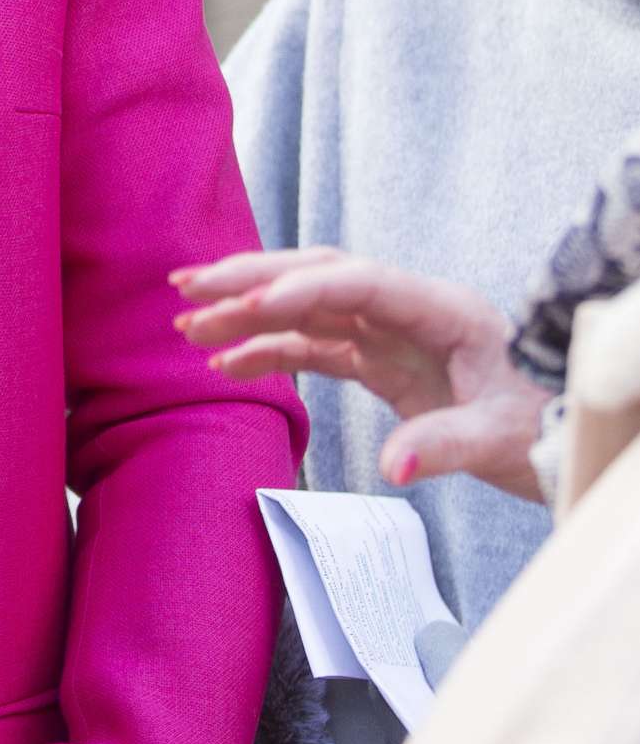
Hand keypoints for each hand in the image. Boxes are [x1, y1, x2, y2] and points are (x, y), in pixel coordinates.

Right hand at [172, 247, 545, 498]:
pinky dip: (269, 352)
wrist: (558, 433)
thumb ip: (445, 445)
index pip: (357, 282)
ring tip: (188, 327)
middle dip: (250, 278)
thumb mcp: (502, 438)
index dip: (299, 289)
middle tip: (186, 287)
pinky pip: (314, 346)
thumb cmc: (541, 426)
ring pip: (306, 308)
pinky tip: (228, 366)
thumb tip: (393, 467)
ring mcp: (391, 332)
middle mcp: (409, 309)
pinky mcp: (380, 360)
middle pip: (318, 276)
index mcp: (443, 310)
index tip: (246, 307)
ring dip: (246, 314)